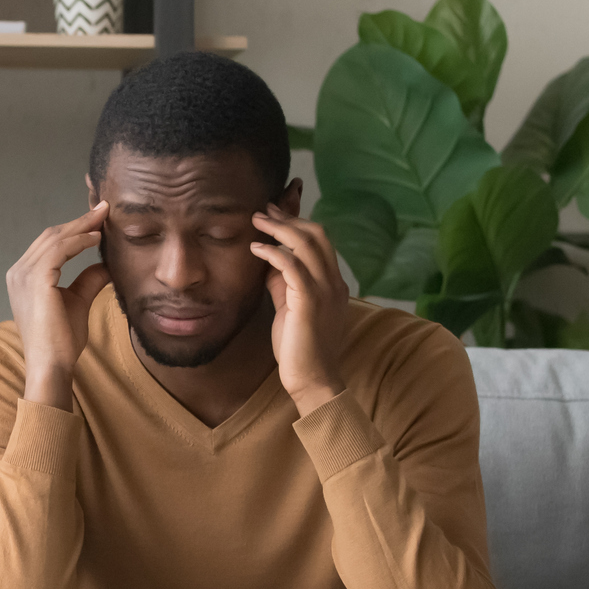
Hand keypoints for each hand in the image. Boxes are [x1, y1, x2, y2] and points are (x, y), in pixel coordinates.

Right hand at [6, 201, 110, 410]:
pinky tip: (96, 238)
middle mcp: (18, 272)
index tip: (98, 220)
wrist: (51, 365)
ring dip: (81, 226)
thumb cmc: (61, 341)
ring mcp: (23, 275)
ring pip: (54, 238)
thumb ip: (88, 280)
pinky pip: (59, 250)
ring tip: (104, 218)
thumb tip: (106, 264)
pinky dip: (78, 240)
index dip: (74, 229)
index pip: (49, 244)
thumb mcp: (78, 301)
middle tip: (104, 209)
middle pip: (50, 236)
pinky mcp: (35, 280)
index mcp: (23, 277)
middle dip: (79, 221)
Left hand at [251, 204, 350, 415]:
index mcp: (333, 283)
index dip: (298, 222)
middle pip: (317, 234)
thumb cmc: (299, 347)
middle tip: (264, 209)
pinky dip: (272, 253)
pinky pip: (292, 266)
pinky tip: (255, 249)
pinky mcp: (310, 302)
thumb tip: (268, 261)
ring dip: (279, 228)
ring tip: (256, 220)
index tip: (276, 212)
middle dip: (289, 217)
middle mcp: (333, 282)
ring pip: (307, 244)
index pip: (320, 241)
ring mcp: (325, 291)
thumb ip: (284, 283)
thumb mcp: (291, 307)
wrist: (313, 379)